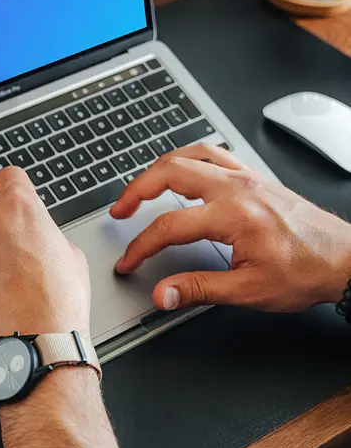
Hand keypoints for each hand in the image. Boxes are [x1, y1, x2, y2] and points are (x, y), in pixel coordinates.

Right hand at [112, 143, 350, 313]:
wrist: (345, 260)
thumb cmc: (306, 272)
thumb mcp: (248, 290)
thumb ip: (199, 289)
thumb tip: (163, 294)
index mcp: (232, 215)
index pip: (168, 226)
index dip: (141, 246)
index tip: (130, 262)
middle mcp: (237, 188)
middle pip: (170, 172)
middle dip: (136, 190)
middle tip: (120, 210)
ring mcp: (247, 178)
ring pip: (191, 153)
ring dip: (160, 167)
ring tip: (143, 186)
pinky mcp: (256, 178)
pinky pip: (215, 154)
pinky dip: (190, 159)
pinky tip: (184, 172)